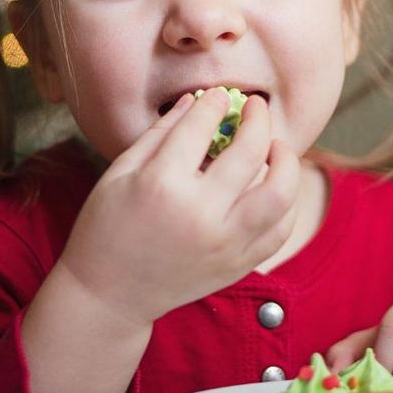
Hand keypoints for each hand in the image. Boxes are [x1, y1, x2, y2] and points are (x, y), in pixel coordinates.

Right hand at [59, 88, 300, 325]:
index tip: (219, 96)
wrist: (108, 295)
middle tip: (256, 107)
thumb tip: (195, 100)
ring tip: (275, 147)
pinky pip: (280, 230)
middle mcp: (200, 213)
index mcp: (162, 184)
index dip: (215, 103)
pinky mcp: (238, 265)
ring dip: (285, 161)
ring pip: (281, 193)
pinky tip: (274, 185)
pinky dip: (287, 203)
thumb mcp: (119, 172)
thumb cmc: (105, 227)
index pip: (202, 125)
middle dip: (258, 118)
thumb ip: (160, 133)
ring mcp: (225, 243)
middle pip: (250, 151)